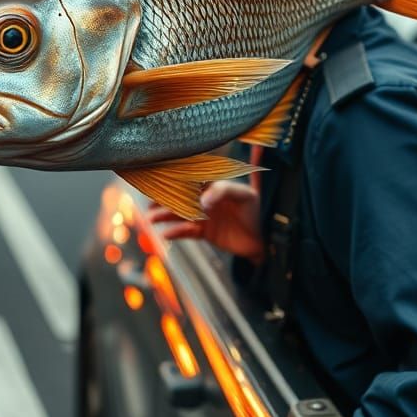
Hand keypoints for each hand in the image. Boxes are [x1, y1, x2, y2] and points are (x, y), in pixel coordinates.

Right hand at [147, 181, 263, 263]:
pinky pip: (186, 232)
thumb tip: (202, 201)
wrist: (267, 237)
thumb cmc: (257, 210)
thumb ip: (223, 191)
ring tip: (151, 220)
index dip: (174, 179)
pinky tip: (165, 234)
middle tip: (149, 203)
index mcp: (214, 184)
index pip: (190, 179)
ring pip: (179, 215)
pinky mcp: (205, 232)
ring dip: (164, 216)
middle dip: (163, 200)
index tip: (158, 179)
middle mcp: (205, 198)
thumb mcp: (244, 195)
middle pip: (179, 198)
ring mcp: (203, 216)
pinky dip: (176, 233)